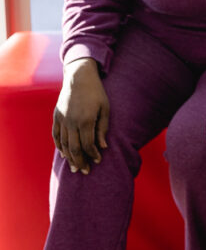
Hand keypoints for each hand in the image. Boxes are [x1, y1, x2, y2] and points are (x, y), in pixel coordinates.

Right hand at [52, 58, 108, 174]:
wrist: (79, 77)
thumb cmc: (96, 93)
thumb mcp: (105, 109)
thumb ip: (103, 128)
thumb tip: (103, 147)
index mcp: (85, 120)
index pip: (87, 145)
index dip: (92, 155)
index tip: (97, 161)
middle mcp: (71, 122)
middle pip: (74, 148)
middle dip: (80, 161)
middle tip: (84, 171)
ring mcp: (62, 119)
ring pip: (64, 144)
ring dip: (69, 157)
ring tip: (75, 167)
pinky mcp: (56, 116)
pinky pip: (56, 135)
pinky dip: (60, 146)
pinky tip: (65, 154)